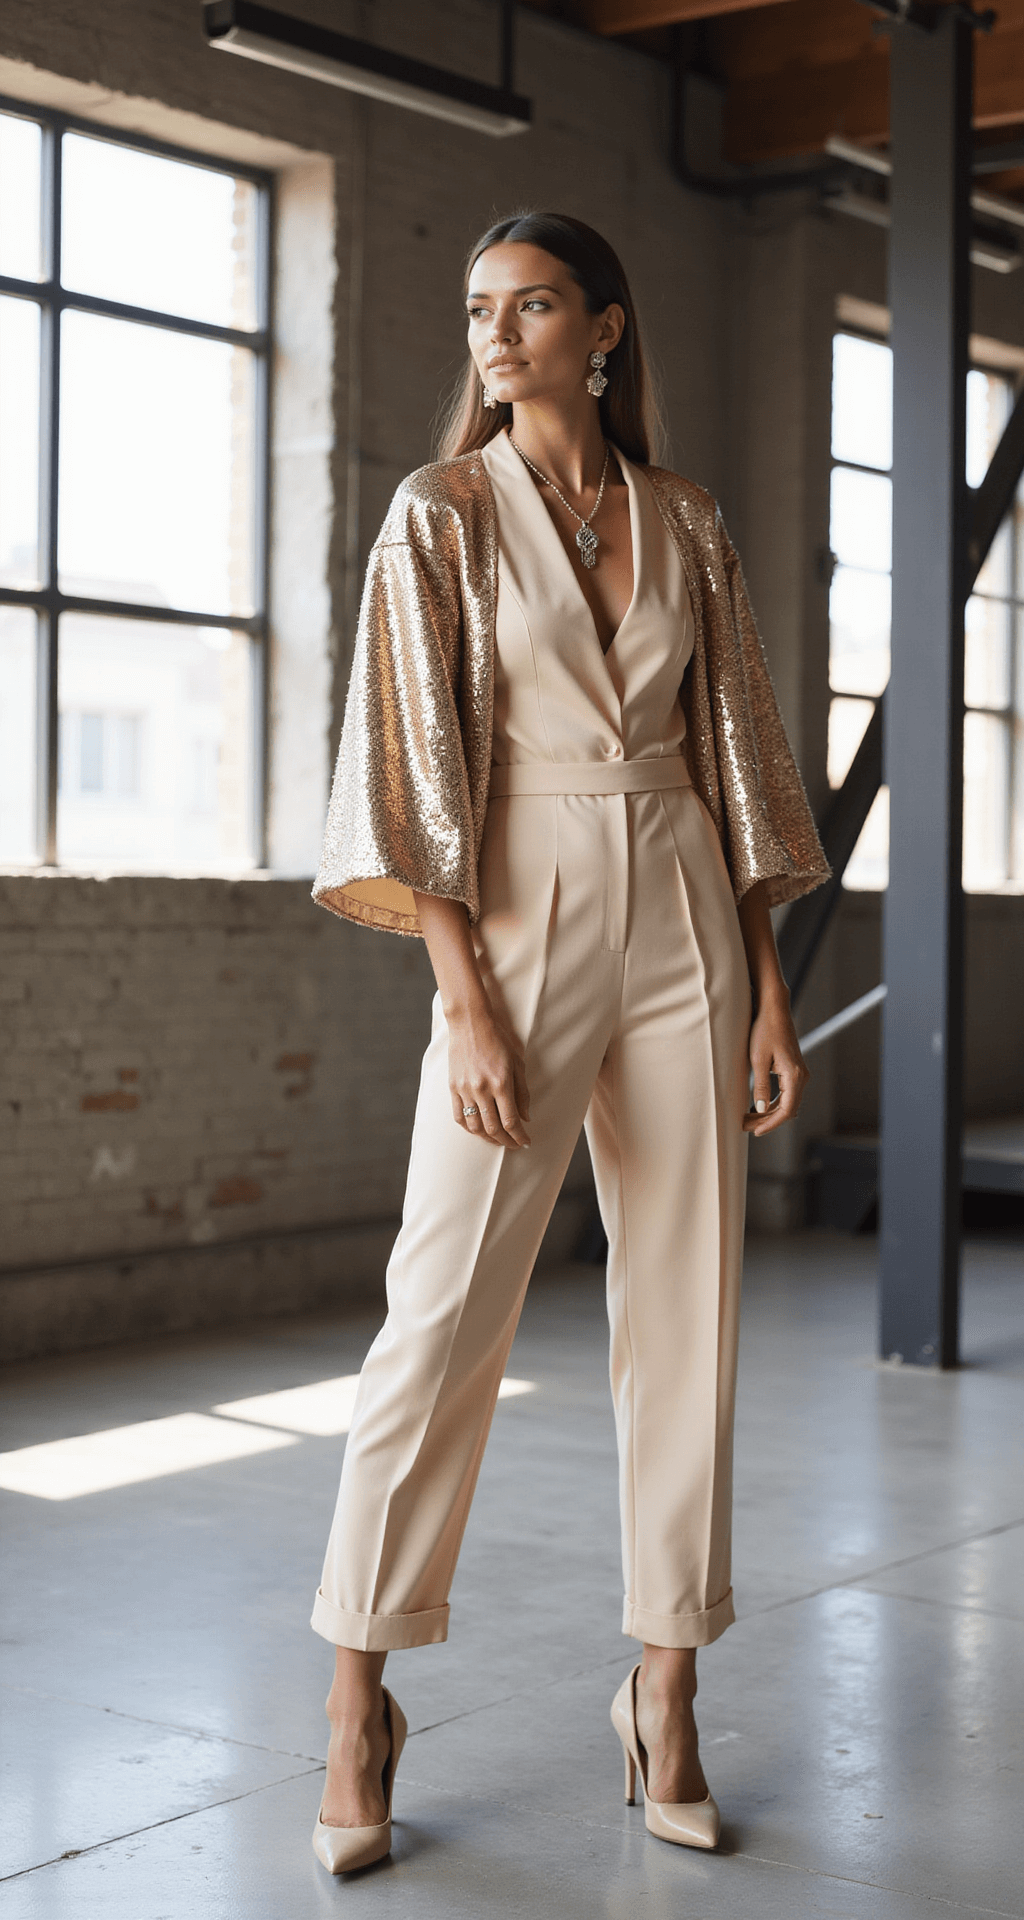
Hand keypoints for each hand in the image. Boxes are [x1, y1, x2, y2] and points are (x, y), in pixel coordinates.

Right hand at [447, 1005, 530, 1149]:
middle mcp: (482, 1089)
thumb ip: (522, 1092)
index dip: (519, 1136)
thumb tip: (525, 1118)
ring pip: (475, 1126)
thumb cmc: (498, 1040)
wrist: (470, 1024)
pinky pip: (459, 1116)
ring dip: (488, 1138)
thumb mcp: (517, 1063)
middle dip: (506, 1141)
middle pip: (494, 1128)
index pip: (511, 1121)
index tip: (526, 1142)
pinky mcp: (453, 1088)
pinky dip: (470, 1128)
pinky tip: (478, 1129)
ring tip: (498, 1139)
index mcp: (501, 1083)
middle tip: (514, 1145)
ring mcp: (465, 1090)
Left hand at [743, 992, 808, 1136]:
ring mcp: (799, 1074)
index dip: (771, 1124)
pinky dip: (773, 1103)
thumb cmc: (765, 1030)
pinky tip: (758, 1107)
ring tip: (749, 1119)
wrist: (774, 1010)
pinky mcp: (794, 1070)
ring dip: (770, 1113)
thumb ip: (760, 1086)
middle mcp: (802, 1076)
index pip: (786, 1110)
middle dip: (767, 1121)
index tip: (755, 1131)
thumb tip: (761, 1109)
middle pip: (788, 1109)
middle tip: (746, 1126)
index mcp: (795, 1075)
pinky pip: (787, 1094)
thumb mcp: (758, 1059)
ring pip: (787, 1103)